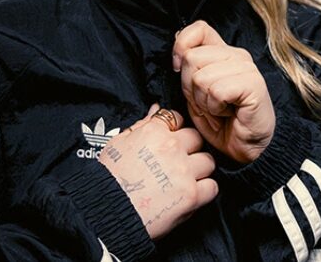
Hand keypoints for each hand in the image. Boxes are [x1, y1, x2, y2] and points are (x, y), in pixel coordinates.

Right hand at [99, 104, 217, 239]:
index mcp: (154, 132)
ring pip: (208, 161)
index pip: (177, 118)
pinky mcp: (191, 195)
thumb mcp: (119, 142)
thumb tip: (156, 109)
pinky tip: (191, 193)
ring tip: (186, 178)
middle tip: (180, 160)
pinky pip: (212, 187)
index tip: (172, 138)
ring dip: (200, 169)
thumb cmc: (109, 178)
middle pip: (197, 138)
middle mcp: (172, 147)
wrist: (107, 212)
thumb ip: (142, 124)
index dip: (176, 129)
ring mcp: (184, 171)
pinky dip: (205, 190)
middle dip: (190, 148)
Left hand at [173, 20, 274, 162]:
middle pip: (192, 58)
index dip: (181, 46)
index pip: (199, 29)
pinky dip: (214, 108)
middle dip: (189, 87)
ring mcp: (247, 68)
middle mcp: (236, 55)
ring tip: (217, 110)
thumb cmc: (221, 122)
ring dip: (203, 102)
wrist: (245, 150)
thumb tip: (177, 50)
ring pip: (201, 77)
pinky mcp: (253, 84)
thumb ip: (188, 67)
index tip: (178, 68)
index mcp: (222, 52)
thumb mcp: (195, 91)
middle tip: (206, 103)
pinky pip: (216, 91)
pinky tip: (226, 114)